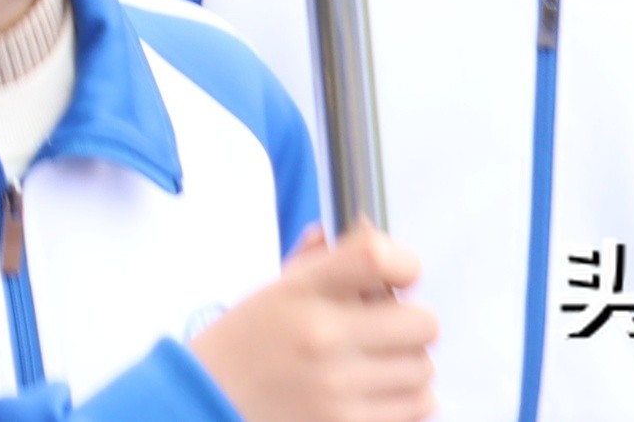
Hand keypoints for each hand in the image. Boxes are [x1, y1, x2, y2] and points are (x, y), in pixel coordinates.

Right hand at [191, 226, 436, 421]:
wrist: (209, 401)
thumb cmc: (246, 343)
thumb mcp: (276, 289)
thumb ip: (323, 259)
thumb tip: (368, 229)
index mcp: (302, 292)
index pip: (377, 258)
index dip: (403, 263)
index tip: (400, 274)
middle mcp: (323, 336)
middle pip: (421, 322)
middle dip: (410, 322)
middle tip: (388, 327)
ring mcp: (339, 388)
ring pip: (423, 368)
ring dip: (407, 363)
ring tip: (378, 363)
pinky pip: (417, 406)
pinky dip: (406, 398)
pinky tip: (378, 390)